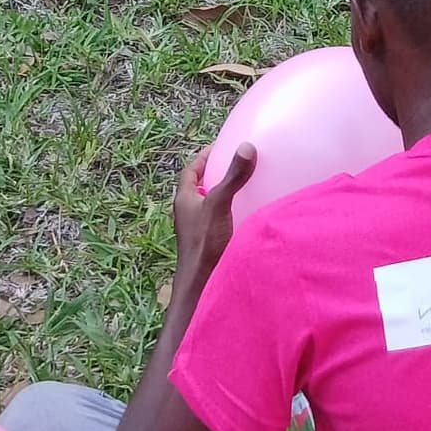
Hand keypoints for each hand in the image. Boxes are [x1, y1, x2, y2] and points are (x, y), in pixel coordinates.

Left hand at [175, 144, 253, 293]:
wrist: (201, 283)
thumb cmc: (204, 242)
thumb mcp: (219, 204)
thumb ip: (232, 177)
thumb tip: (246, 147)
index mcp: (184, 199)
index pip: (190, 170)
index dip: (203, 157)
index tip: (219, 147)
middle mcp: (187, 212)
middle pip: (198, 186)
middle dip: (214, 174)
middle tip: (234, 165)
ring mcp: (196, 228)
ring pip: (208, 204)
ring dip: (222, 194)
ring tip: (243, 187)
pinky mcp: (207, 241)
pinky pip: (218, 219)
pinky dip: (229, 212)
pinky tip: (244, 215)